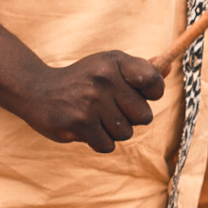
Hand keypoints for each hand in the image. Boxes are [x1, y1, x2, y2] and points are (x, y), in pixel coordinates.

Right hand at [16, 51, 164, 154]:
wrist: (38, 91)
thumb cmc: (82, 79)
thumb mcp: (108, 66)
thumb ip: (139, 70)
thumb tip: (168, 69)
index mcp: (114, 62)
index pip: (154, 81)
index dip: (153, 92)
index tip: (140, 93)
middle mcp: (104, 79)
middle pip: (144, 115)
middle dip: (131, 118)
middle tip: (112, 109)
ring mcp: (91, 102)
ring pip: (126, 133)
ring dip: (113, 131)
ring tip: (96, 117)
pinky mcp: (80, 123)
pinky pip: (108, 145)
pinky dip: (99, 141)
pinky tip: (86, 127)